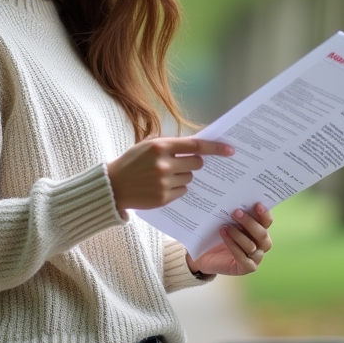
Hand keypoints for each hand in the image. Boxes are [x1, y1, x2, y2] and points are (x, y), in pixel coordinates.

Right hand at [106, 137, 234, 217]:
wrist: (113, 186)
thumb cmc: (132, 162)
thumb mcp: (147, 145)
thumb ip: (171, 144)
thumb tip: (198, 146)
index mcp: (160, 147)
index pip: (195, 146)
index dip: (215, 148)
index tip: (230, 150)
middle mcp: (163, 164)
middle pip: (196, 163)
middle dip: (194, 163)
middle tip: (182, 163)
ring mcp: (164, 183)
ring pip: (190, 178)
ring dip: (182, 176)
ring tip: (163, 176)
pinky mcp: (163, 198)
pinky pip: (183, 191)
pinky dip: (176, 188)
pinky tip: (161, 186)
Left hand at [186, 203, 273, 276]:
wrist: (204, 254)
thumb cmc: (217, 234)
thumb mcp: (226, 221)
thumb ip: (233, 213)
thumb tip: (234, 197)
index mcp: (260, 231)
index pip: (267, 222)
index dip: (264, 214)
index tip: (256, 204)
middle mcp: (261, 245)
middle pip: (262, 234)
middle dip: (250, 222)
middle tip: (236, 212)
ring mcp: (255, 258)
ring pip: (252, 246)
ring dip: (238, 234)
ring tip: (225, 226)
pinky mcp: (246, 268)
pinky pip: (242, 258)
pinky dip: (233, 245)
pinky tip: (224, 235)